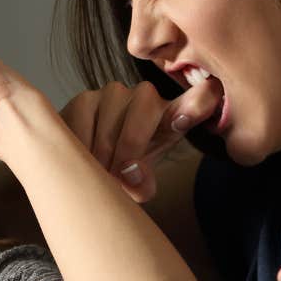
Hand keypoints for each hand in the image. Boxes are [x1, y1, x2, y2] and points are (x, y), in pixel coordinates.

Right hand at [60, 75, 221, 202]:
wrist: (85, 165)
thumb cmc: (123, 172)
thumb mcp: (139, 184)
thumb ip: (142, 185)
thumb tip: (133, 178)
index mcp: (173, 117)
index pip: (199, 100)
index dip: (197, 103)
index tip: (187, 116)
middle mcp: (147, 98)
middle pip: (146, 110)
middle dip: (130, 146)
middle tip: (118, 175)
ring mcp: (115, 94)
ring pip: (113, 117)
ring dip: (103, 151)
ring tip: (98, 172)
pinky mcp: (85, 98)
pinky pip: (84, 118)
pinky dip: (82, 143)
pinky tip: (81, 159)